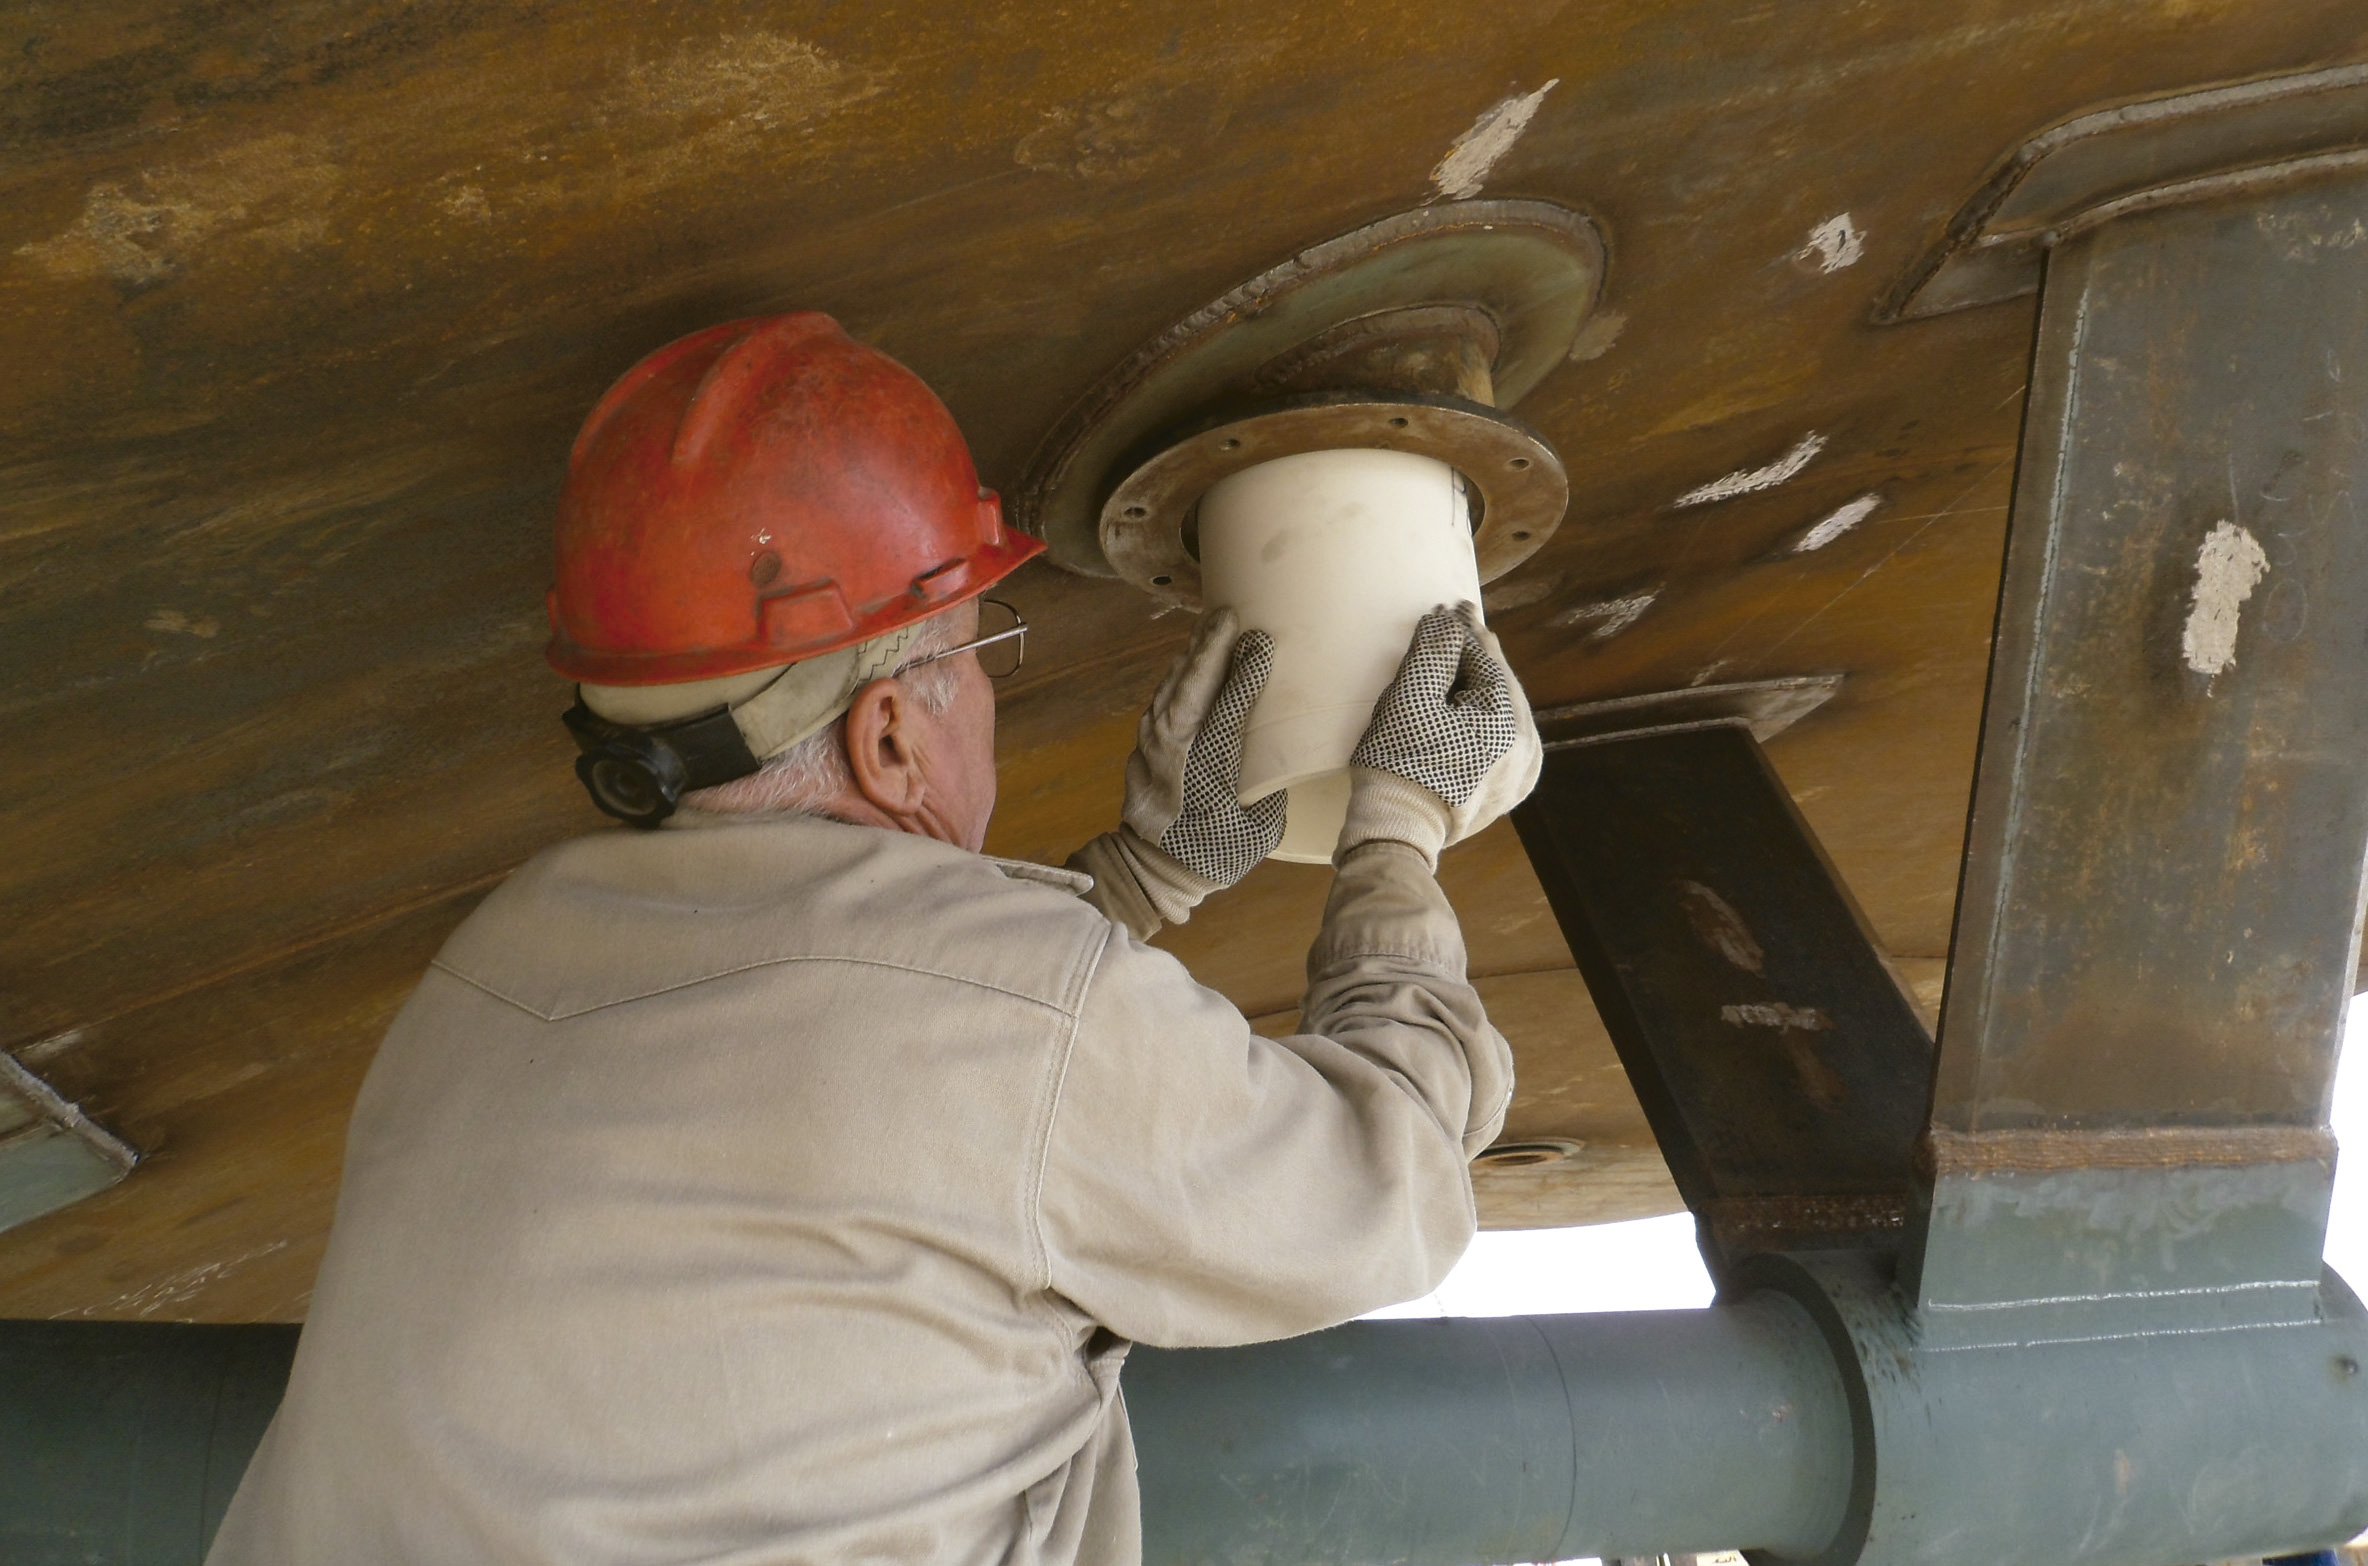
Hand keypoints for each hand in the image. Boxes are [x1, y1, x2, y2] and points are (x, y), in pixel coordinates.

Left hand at [1121, 608, 1286, 885]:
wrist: (1149, 871)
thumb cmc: (1213, 854)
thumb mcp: (1258, 830)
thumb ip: (1268, 787)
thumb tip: (1279, 749)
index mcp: (1209, 772)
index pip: (1229, 711)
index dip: (1245, 674)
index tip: (1261, 641)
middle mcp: (1176, 751)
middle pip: (1193, 687)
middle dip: (1212, 647)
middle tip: (1230, 613)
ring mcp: (1153, 744)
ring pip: (1172, 686)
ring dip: (1192, 654)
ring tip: (1211, 624)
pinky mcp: (1143, 744)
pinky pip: (1161, 698)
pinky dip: (1176, 675)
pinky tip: (1188, 658)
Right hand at [1338, 604, 1539, 865]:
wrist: (1397, 832)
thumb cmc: (1397, 764)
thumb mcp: (1408, 700)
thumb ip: (1433, 654)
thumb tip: (1447, 620)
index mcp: (1507, 723)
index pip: (1486, 660)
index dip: (1465, 630)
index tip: (1454, 607)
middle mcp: (1526, 747)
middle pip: (1501, 685)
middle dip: (1477, 657)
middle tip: (1458, 628)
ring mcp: (1523, 772)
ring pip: (1506, 711)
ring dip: (1485, 686)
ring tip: (1463, 663)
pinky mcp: (1511, 789)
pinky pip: (1506, 739)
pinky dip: (1490, 718)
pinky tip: (1474, 705)